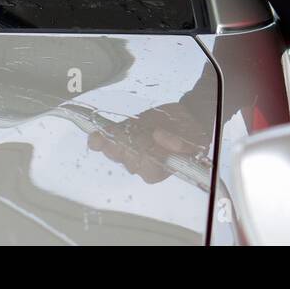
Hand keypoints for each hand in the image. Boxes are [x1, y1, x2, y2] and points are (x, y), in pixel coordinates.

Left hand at [86, 102, 209, 184]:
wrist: (187, 117)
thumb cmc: (193, 133)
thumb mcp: (195, 140)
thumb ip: (181, 144)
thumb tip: (160, 137)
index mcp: (161, 170)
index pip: (148, 171)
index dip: (146, 158)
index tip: (150, 142)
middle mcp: (143, 164)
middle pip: (128, 161)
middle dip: (125, 148)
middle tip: (124, 136)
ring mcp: (130, 150)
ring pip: (115, 152)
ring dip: (108, 144)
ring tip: (100, 137)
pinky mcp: (122, 134)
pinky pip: (107, 141)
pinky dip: (99, 139)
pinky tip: (94, 136)